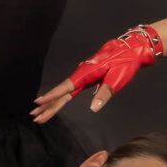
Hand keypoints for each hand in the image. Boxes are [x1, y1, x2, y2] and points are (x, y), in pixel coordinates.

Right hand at [39, 24, 162, 120]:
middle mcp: (81, 75)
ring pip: (64, 92)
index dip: (52, 97)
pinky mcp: (86, 78)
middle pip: (61, 93)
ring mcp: (83, 76)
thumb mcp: (117, 78)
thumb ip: (105, 93)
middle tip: (35, 117)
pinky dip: (60, 98)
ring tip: (39, 113)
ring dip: (51, 103)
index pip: (65, 88)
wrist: (131, 49)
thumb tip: (93, 108)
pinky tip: (54, 104)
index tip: (38, 103)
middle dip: (48, 106)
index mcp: (85, 74)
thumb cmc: (125, 62)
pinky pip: (70, 90)